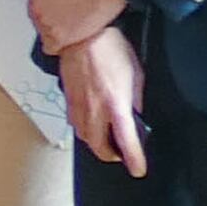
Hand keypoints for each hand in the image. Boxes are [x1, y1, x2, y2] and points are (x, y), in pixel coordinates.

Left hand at [30, 0, 123, 53]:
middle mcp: (36, 11)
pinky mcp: (60, 37)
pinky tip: (70, 40)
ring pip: (46, 36)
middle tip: (71, 18)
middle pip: (40, 23)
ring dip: (57, 34)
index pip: (35, 10)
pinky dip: (59, 47)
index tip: (62, 9)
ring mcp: (47, 25)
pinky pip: (52, 49)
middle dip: (53, 22)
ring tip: (75, 27)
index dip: (50, 10)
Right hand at [63, 26, 148, 174]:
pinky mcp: (68, 100)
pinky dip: (85, 129)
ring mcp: (78, 106)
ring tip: (107, 139)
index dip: (133, 158)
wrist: (82, 35)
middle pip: (98, 146)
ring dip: (97, 143)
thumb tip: (134, 115)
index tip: (138, 170)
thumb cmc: (111, 50)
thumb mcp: (135, 74)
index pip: (125, 139)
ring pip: (85, 137)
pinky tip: (93, 122)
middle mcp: (94, 109)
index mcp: (115, 103)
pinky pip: (76, 123)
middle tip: (120, 153)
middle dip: (110, 155)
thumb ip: (134, 99)